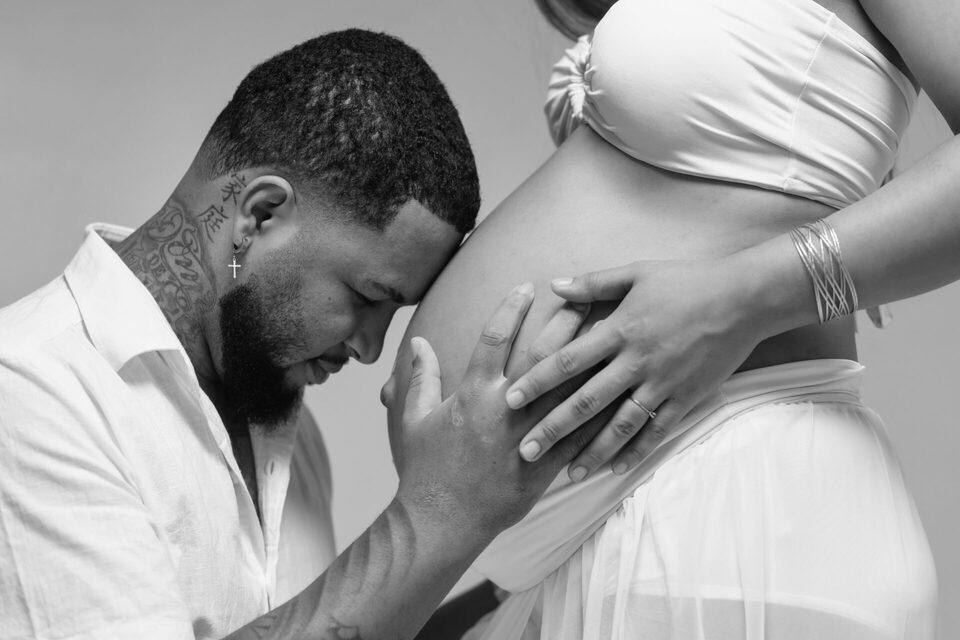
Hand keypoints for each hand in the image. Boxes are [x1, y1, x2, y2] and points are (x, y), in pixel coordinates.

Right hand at [392, 283, 591, 537]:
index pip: (494, 337)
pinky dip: (599, 413)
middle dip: (564, 323)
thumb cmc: (425, 469)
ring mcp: (528, 436)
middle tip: (585, 297)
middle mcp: (505, 408)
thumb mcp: (413, 419)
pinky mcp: (545, 464)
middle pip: (542, 355)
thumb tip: (420, 343)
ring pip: (568, 390)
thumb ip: (419, 378)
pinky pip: (579, 435)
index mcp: (473, 393)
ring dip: (591, 360)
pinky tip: (619, 394)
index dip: (511, 308)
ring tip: (611, 336)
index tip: (527, 286)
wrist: (442, 520)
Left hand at [504, 256, 769, 480]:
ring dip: (592, 451)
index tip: (511, 400)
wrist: (744, 297)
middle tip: (525, 451)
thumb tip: (554, 287)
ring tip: (568, 473)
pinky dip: (636, 451)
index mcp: (620, 330)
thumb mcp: (637, 272)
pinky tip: (615, 468)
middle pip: (587, 401)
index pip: (568, 361)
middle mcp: (637, 361)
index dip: (537, 381)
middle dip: (554, 428)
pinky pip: (657, 430)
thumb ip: (593, 283)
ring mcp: (663, 383)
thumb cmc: (687, 280)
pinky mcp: (686, 397)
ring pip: (620, 424)